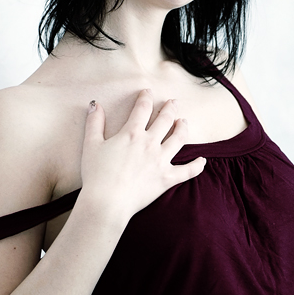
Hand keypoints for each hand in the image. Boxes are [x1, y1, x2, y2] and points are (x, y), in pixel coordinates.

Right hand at [80, 89, 205, 220]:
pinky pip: (188, 171)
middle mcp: (150, 143)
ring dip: (183, 128)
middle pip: (165, 120)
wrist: (107, 202)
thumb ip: (94, 123)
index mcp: (132, 133)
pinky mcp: (167, 178)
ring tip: (184, 122)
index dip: (146, 98)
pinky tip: (202, 160)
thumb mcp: (91, 145)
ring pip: (179, 139)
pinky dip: (197, 165)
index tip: (148, 92)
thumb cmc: (96, 175)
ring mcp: (161, 160)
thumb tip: (94, 104)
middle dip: (170, 108)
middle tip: (173, 102)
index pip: (142, 109)